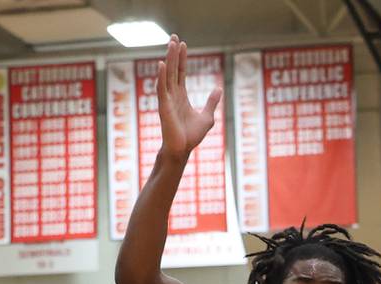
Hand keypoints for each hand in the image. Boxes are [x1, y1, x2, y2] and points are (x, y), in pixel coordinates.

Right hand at [157, 36, 221, 159]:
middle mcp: (172, 94)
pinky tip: (162, 64)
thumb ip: (212, 102)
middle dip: (173, 53)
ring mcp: (167, 100)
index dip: (182, 58)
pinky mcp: (164, 107)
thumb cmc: (191, 137)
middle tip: (174, 36)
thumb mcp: (207, 117)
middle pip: (173, 69)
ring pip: (167, 75)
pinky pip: (162, 89)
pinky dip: (161, 76)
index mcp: (181, 95)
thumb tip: (218, 88)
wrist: (182, 150)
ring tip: (171, 44)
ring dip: (169, 59)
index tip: (183, 44)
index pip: (181, 72)